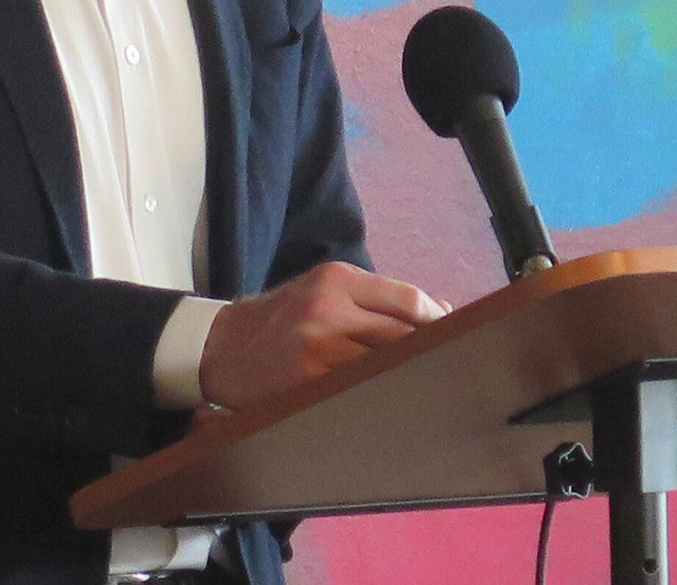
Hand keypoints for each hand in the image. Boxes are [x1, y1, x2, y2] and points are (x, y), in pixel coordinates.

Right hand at [197, 262, 448, 410]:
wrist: (222, 346)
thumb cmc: (282, 317)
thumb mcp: (324, 289)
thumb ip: (378, 297)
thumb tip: (442, 311)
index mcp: (336, 279)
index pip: (408, 300)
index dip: (438, 321)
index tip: (454, 334)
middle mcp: (327, 309)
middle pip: (402, 336)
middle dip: (428, 351)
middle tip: (446, 364)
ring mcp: (316, 349)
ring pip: (384, 366)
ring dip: (405, 376)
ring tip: (420, 384)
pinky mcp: (305, 383)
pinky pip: (358, 391)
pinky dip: (377, 394)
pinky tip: (385, 398)